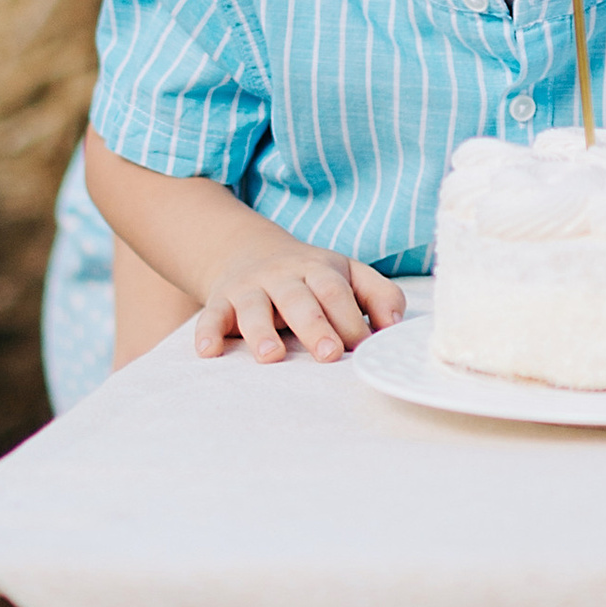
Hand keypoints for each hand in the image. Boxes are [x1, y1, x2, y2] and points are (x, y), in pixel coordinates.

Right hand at [194, 231, 404, 364]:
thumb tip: (397, 327)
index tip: (363, 348)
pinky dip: (208, 331)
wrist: (248, 250)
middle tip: (329, 353)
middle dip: (315, 325)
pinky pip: (212, 314)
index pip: (337, 292)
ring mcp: (251, 287)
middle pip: (301, 299)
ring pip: (255, 306)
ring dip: (261, 330)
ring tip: (271, 356)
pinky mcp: (221, 300)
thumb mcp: (348, 274)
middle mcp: (284, 275)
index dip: (350, 318)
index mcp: (320, 269)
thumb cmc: (310, 277)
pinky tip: (208, 351)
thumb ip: (379, 295)